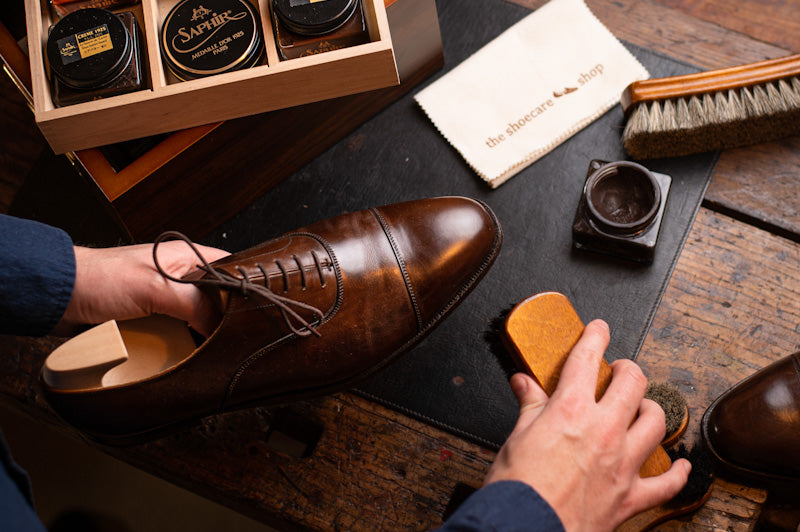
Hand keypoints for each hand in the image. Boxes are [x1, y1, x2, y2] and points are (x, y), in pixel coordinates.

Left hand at [53, 241, 228, 336]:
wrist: (59, 295)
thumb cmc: (101, 279)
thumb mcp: (157, 290)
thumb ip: (195, 303)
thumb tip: (220, 324)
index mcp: (186, 255)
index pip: (230, 268)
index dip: (243, 288)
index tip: (253, 311)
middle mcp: (179, 273)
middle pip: (216, 296)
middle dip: (225, 315)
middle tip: (235, 336)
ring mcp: (163, 294)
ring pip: (197, 314)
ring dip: (201, 330)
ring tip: (213, 347)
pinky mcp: (149, 313)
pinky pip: (176, 327)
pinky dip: (181, 339)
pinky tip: (186, 351)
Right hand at [484, 320, 690, 531]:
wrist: (527, 529)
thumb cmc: (518, 488)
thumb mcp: (516, 437)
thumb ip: (528, 406)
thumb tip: (523, 383)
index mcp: (570, 410)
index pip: (587, 360)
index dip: (595, 337)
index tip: (599, 329)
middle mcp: (603, 430)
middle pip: (633, 383)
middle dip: (629, 369)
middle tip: (621, 369)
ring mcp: (622, 463)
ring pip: (656, 423)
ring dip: (651, 409)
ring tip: (643, 407)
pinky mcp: (630, 496)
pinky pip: (667, 483)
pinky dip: (678, 473)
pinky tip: (681, 466)